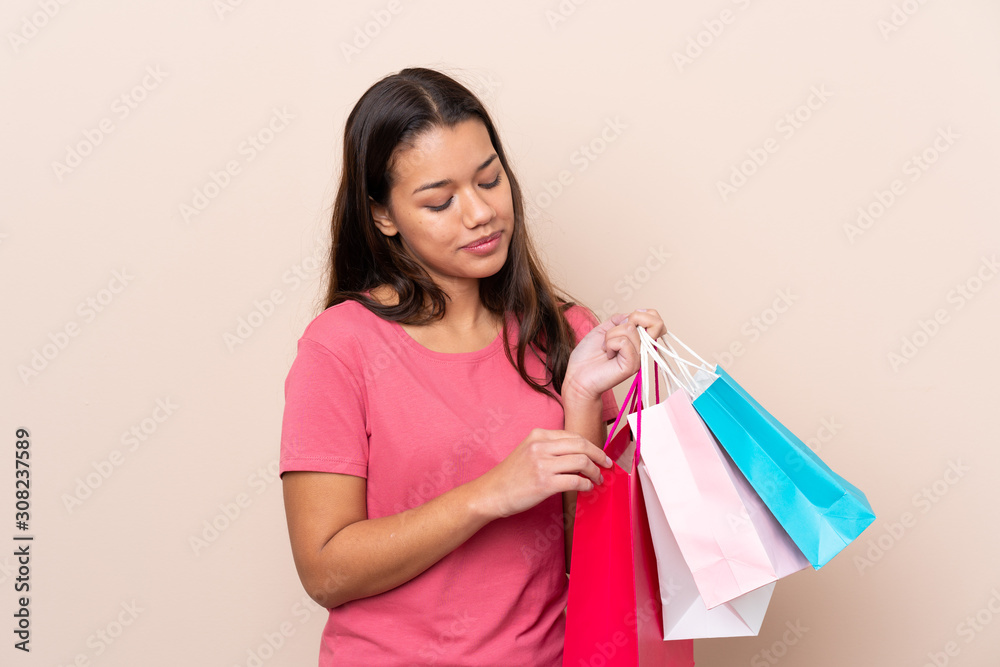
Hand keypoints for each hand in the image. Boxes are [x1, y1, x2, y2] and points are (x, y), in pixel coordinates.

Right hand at [476, 428, 613, 518]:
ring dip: (594, 471)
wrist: (492, 493)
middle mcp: (541, 446)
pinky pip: (575, 480)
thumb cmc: (511, 475)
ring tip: (597, 479)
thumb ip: (551, 448)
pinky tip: (587, 488)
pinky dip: (586, 484)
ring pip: (581, 461)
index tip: (600, 454)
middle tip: (607, 465)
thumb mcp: (528, 451)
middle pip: (582, 445)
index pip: (574, 436)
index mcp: (538, 435)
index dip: (592, 446)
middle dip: (600, 455)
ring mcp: (542, 464)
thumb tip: (579, 454)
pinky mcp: (544, 483)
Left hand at [563, 309, 666, 401]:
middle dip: (630, 319)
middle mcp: (642, 348)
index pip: (656, 319)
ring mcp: (639, 357)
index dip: (643, 313)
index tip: (625, 321)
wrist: (577, 375)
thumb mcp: (603, 329)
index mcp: (638, 339)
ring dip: (611, 335)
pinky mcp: (632, 365)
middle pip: (651, 321)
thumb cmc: (588, 355)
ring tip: (606, 348)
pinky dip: (610, 344)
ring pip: (631, 329)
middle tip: (615, 332)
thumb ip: (620, 320)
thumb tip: (634, 314)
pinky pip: (623, 342)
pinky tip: (608, 355)